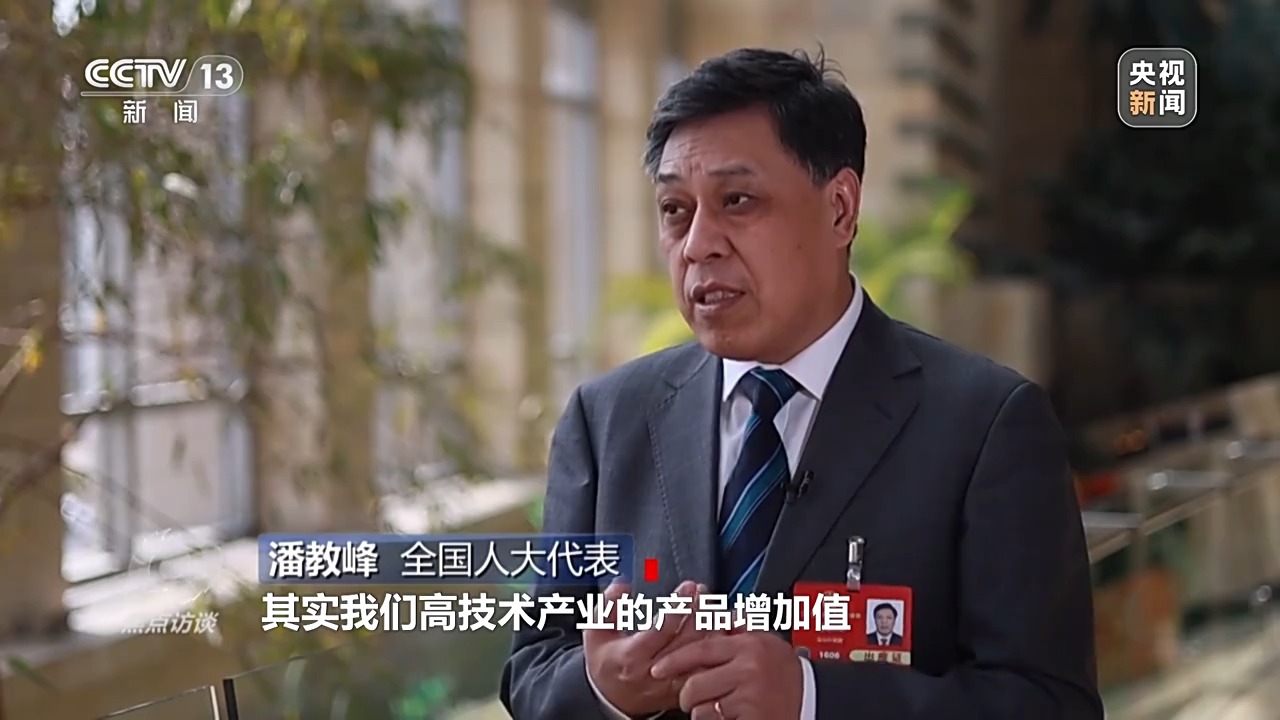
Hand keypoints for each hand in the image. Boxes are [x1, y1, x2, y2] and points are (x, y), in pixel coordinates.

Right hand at [585, 579, 715, 715]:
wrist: (610, 698)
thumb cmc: (605, 660)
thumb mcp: (596, 631)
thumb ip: (608, 606)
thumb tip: (622, 586)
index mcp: (632, 656)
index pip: (663, 629)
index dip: (679, 606)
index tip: (688, 587)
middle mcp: (655, 672)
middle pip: (687, 641)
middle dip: (699, 611)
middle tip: (702, 591)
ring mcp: (671, 684)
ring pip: (701, 656)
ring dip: (712, 628)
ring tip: (713, 605)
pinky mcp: (684, 691)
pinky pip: (706, 668)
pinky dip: (715, 648)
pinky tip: (718, 629)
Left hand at [650, 629, 802, 719]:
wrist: (815, 701)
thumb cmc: (789, 673)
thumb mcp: (767, 641)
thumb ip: (739, 628)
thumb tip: (714, 614)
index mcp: (749, 646)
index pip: (702, 650)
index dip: (676, 660)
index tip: (659, 668)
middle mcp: (748, 670)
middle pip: (695, 683)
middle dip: (687, 695)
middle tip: (690, 697)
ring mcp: (750, 697)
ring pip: (703, 708)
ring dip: (703, 712)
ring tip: (717, 708)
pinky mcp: (753, 718)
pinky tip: (731, 716)